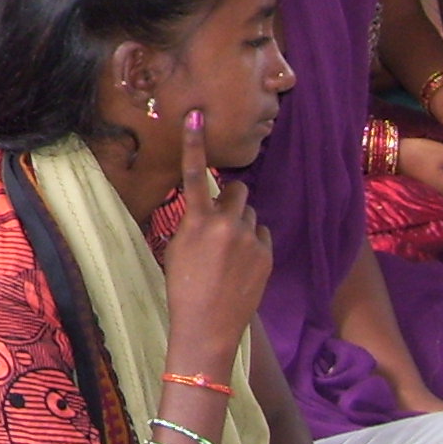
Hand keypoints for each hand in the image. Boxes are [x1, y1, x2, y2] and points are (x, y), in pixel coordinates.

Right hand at [159, 110, 272, 353]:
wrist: (207, 326)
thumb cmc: (182, 287)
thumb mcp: (175, 249)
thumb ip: (190, 223)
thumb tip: (201, 211)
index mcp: (198, 221)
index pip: (194, 174)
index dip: (194, 144)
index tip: (196, 116)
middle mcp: (227, 224)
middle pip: (237, 192)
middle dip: (230, 200)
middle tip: (220, 221)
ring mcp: (251, 240)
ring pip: (250, 215)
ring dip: (241, 224)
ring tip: (228, 252)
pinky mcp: (267, 255)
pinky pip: (262, 235)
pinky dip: (253, 242)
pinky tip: (241, 264)